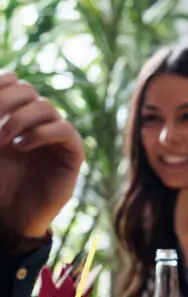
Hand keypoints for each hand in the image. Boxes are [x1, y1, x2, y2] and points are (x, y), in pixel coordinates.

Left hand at [0, 73, 84, 237]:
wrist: (9, 217)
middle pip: (28, 91)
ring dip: (21, 118)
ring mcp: (55, 136)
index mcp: (15, 114)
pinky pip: (64, 130)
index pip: (14, 83)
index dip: (1, 83)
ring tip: (4, 138)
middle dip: (6, 100)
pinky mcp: (71, 154)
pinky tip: (21, 146)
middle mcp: (37, 121)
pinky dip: (42, 133)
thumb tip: (3, 79)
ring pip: (46, 107)